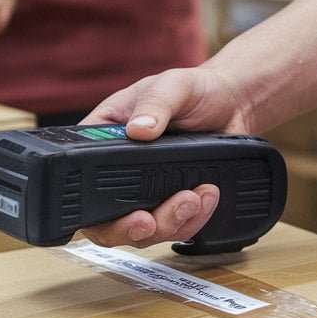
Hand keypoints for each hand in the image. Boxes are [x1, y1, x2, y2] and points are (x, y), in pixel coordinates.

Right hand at [78, 65, 249, 247]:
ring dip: (169, 223)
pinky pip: (176, 228)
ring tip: (195, 197)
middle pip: (108, 221)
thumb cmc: (194, 89)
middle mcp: (120, 170)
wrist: (233, 103)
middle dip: (132, 228)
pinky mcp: (174, 202)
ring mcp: (147, 191)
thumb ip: (155, 104)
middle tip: (153, 220)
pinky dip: (192, 221)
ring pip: (144, 231)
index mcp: (104, 139)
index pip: (82, 179)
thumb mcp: (172, 86)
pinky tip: (207, 198)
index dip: (93, 210)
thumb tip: (138, 129)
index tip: (124, 212)